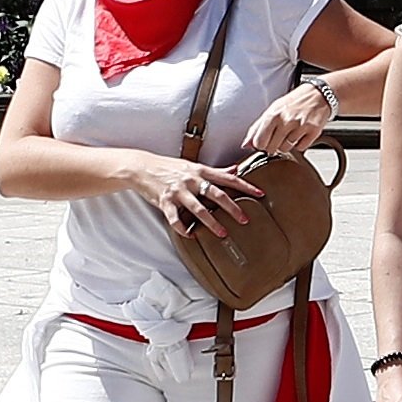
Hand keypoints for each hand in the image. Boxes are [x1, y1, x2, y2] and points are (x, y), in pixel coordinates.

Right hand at [134, 155, 266, 241]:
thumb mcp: (193, 165)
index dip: (245, 186)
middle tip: (244, 219)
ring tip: (222, 233)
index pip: (227, 178)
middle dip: (232, 207)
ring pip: (198, 208)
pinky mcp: (164, 201)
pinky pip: (175, 218)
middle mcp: (191, 180)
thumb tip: (236, 170)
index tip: (260, 194)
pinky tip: (190, 235)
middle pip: (216, 194)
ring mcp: (178, 191)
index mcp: (200, 171)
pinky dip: (182, 229)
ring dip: (211, 223)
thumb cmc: (169, 167)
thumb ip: (215, 171)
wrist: (142, 167)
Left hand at [245, 80, 335, 158]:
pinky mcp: (313, 131)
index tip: (265, 140)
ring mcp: (300, 126)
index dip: (261, 144)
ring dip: (287, 144)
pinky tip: (301, 133)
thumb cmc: (293, 102)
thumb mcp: (272, 109)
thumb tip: (245, 145)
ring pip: (286, 149)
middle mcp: (285, 120)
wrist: (318, 94)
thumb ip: (257, 128)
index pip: (259, 142)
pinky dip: (300, 143)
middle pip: (271, 148)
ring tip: (291, 131)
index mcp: (272, 115)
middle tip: (280, 134)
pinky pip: (301, 148)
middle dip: (273, 145)